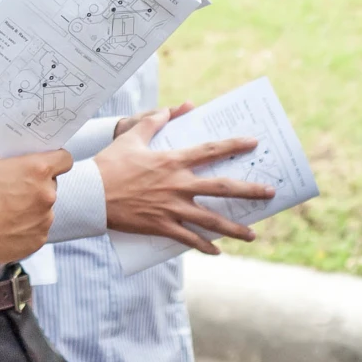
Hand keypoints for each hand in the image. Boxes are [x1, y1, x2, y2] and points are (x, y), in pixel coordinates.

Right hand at [0, 150, 70, 264]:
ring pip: (44, 208)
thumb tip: (20, 159)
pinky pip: (37, 228)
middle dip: (36, 185)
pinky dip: (25, 227)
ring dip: (31, 208)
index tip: (45, 163)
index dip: (55, 160)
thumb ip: (12, 159)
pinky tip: (5, 226)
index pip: (64, 159)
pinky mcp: (39, 240)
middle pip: (51, 184)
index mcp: (37, 170)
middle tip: (14, 190)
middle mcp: (47, 194)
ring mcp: (45, 219)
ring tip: (5, 211)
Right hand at [94, 107, 273, 252]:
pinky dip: (204, 246)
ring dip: (234, 228)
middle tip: (270, 193)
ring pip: (211, 220)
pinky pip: (188, 238)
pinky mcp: (161, 225)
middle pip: (221, 188)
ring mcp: (171, 207)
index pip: (210, 150)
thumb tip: (173, 109)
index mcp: (172, 160)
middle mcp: (177, 184)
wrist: (92, 193)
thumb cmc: (110, 164)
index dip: (234, 145)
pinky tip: (217, 251)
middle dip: (249, 191)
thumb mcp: (131, 137)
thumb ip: (154, 122)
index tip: (254, 142)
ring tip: (252, 235)